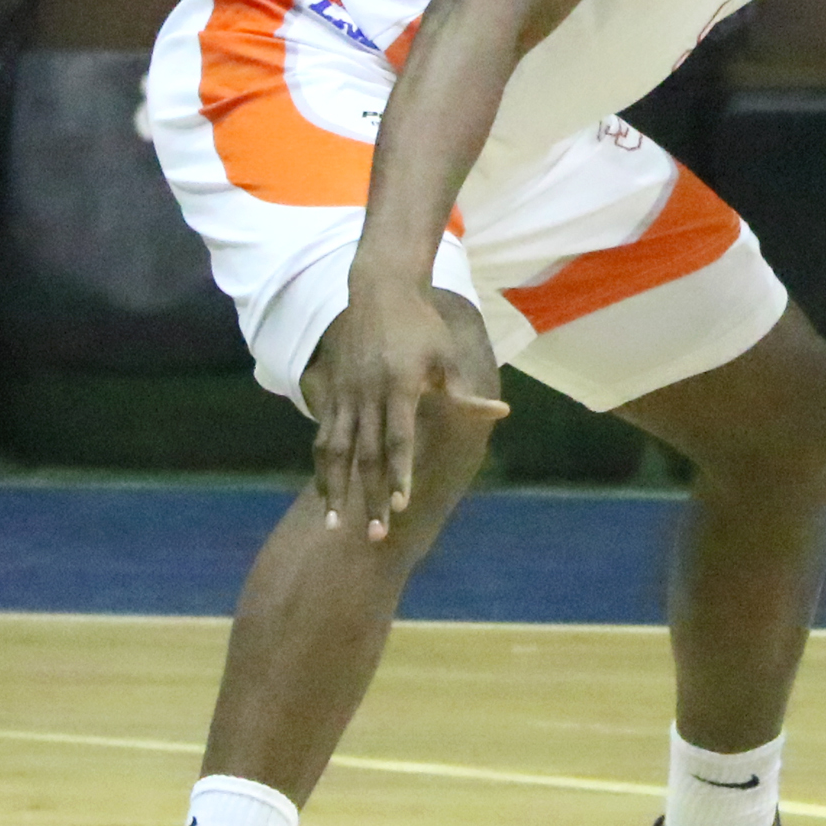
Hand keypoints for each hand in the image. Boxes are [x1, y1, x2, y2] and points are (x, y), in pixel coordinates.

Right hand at [302, 282, 507, 542]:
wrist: (379, 290)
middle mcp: (366, 394)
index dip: (398, 473)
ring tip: (335, 525)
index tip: (400, 504)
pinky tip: (327, 494)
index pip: (398, 439)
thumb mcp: (446, 355)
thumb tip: (501, 413)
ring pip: (335, 452)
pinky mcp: (330, 393)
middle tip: (375, 535)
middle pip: (367, 456)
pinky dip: (324, 469)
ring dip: (336, 491)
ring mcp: (344, 394)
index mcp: (398, 386)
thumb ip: (464, 393)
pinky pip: (324, 439)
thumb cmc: (422, 325)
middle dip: (369, 497)